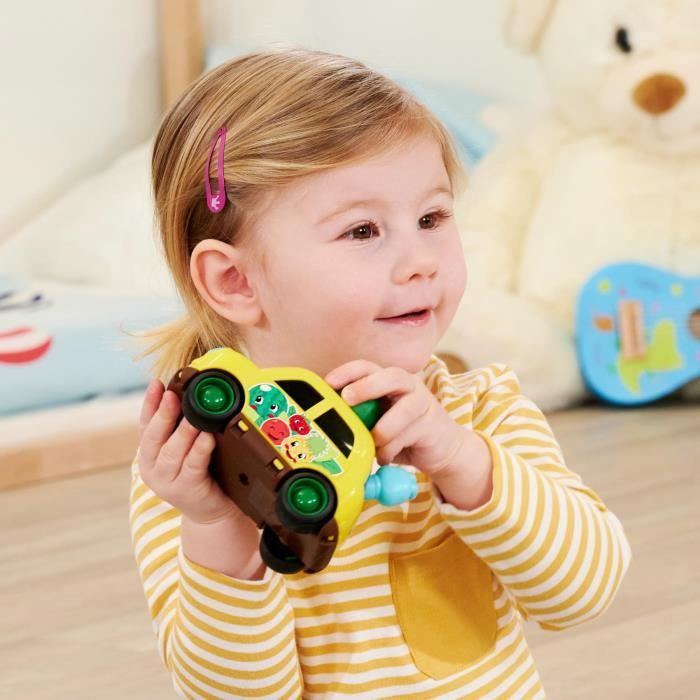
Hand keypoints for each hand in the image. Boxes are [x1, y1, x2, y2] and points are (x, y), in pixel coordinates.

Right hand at [137, 379, 240, 524]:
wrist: (211, 511)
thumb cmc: (201, 473)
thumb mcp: (185, 449)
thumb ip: (182, 427)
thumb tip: (188, 393)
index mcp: (148, 454)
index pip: (145, 424)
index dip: (149, 403)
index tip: (156, 383)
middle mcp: (151, 468)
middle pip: (153, 437)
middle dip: (163, 414)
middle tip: (173, 395)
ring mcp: (166, 482)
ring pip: (171, 452)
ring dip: (182, 432)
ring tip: (193, 415)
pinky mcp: (185, 491)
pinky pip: (192, 466)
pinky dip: (199, 450)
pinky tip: (207, 437)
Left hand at [325, 360, 465, 477]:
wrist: (440, 448)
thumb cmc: (401, 432)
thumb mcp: (376, 420)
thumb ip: (359, 415)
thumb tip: (328, 419)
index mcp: (388, 380)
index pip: (367, 367)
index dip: (347, 372)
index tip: (329, 383)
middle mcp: (408, 386)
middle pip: (391, 376)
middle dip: (367, 386)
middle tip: (348, 399)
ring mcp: (423, 403)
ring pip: (404, 409)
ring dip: (383, 428)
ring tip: (373, 441)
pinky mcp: (432, 424)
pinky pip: (408, 435)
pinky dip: (391, 450)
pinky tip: (384, 457)